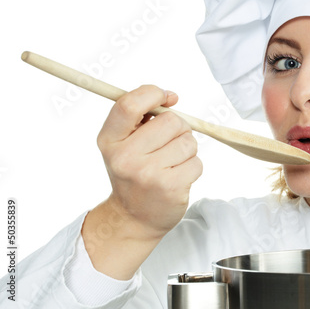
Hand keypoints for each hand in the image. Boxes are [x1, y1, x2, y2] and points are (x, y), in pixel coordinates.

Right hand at [82, 85, 201, 278]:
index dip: (153, 93)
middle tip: (169, 143)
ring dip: (187, 149)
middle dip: (178, 128)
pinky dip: (193, 167)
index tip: (166, 98)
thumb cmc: (133, 172)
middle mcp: (125, 157)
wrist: (133, 218)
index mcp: (110, 140)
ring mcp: (148, 174)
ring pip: (188, 142)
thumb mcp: (123, 143)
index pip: (129, 104)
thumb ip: (140, 116)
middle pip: (171, 121)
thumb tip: (171, 97)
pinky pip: (197, 162)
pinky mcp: (170, 188)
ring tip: (172, 163)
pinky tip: (178, 177)